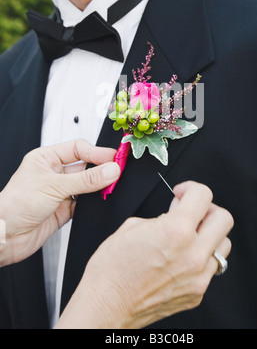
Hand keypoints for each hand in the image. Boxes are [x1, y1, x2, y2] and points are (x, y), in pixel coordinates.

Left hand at [0, 139, 119, 265]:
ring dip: (98, 187)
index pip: (78, 148)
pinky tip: (99, 201)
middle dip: (101, 169)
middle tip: (117, 171)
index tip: (114, 157)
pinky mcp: (64, 210)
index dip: (97, 152)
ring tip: (111, 186)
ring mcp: (59, 192)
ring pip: (87, 185)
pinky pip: (85, 203)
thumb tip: (110, 170)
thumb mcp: (54, 186)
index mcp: (46, 158)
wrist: (5, 236)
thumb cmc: (14, 205)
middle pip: (85, 166)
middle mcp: (53, 174)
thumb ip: (86, 180)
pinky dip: (93, 203)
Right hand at [57, 181, 232, 328]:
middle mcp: (193, 254)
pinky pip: (211, 268)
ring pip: (223, 245)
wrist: (105, 306)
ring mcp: (198, 276)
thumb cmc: (112, 270)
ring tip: (189, 236)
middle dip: (207, 209)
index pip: (203, 195)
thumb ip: (161, 216)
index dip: (191, 188)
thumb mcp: (132, 226)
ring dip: (209, 235)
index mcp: (176, 231)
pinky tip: (182, 257)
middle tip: (191, 212)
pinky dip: (201, 258)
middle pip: (224, 219)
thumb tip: (175, 213)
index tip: (183, 193)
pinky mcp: (197, 293)